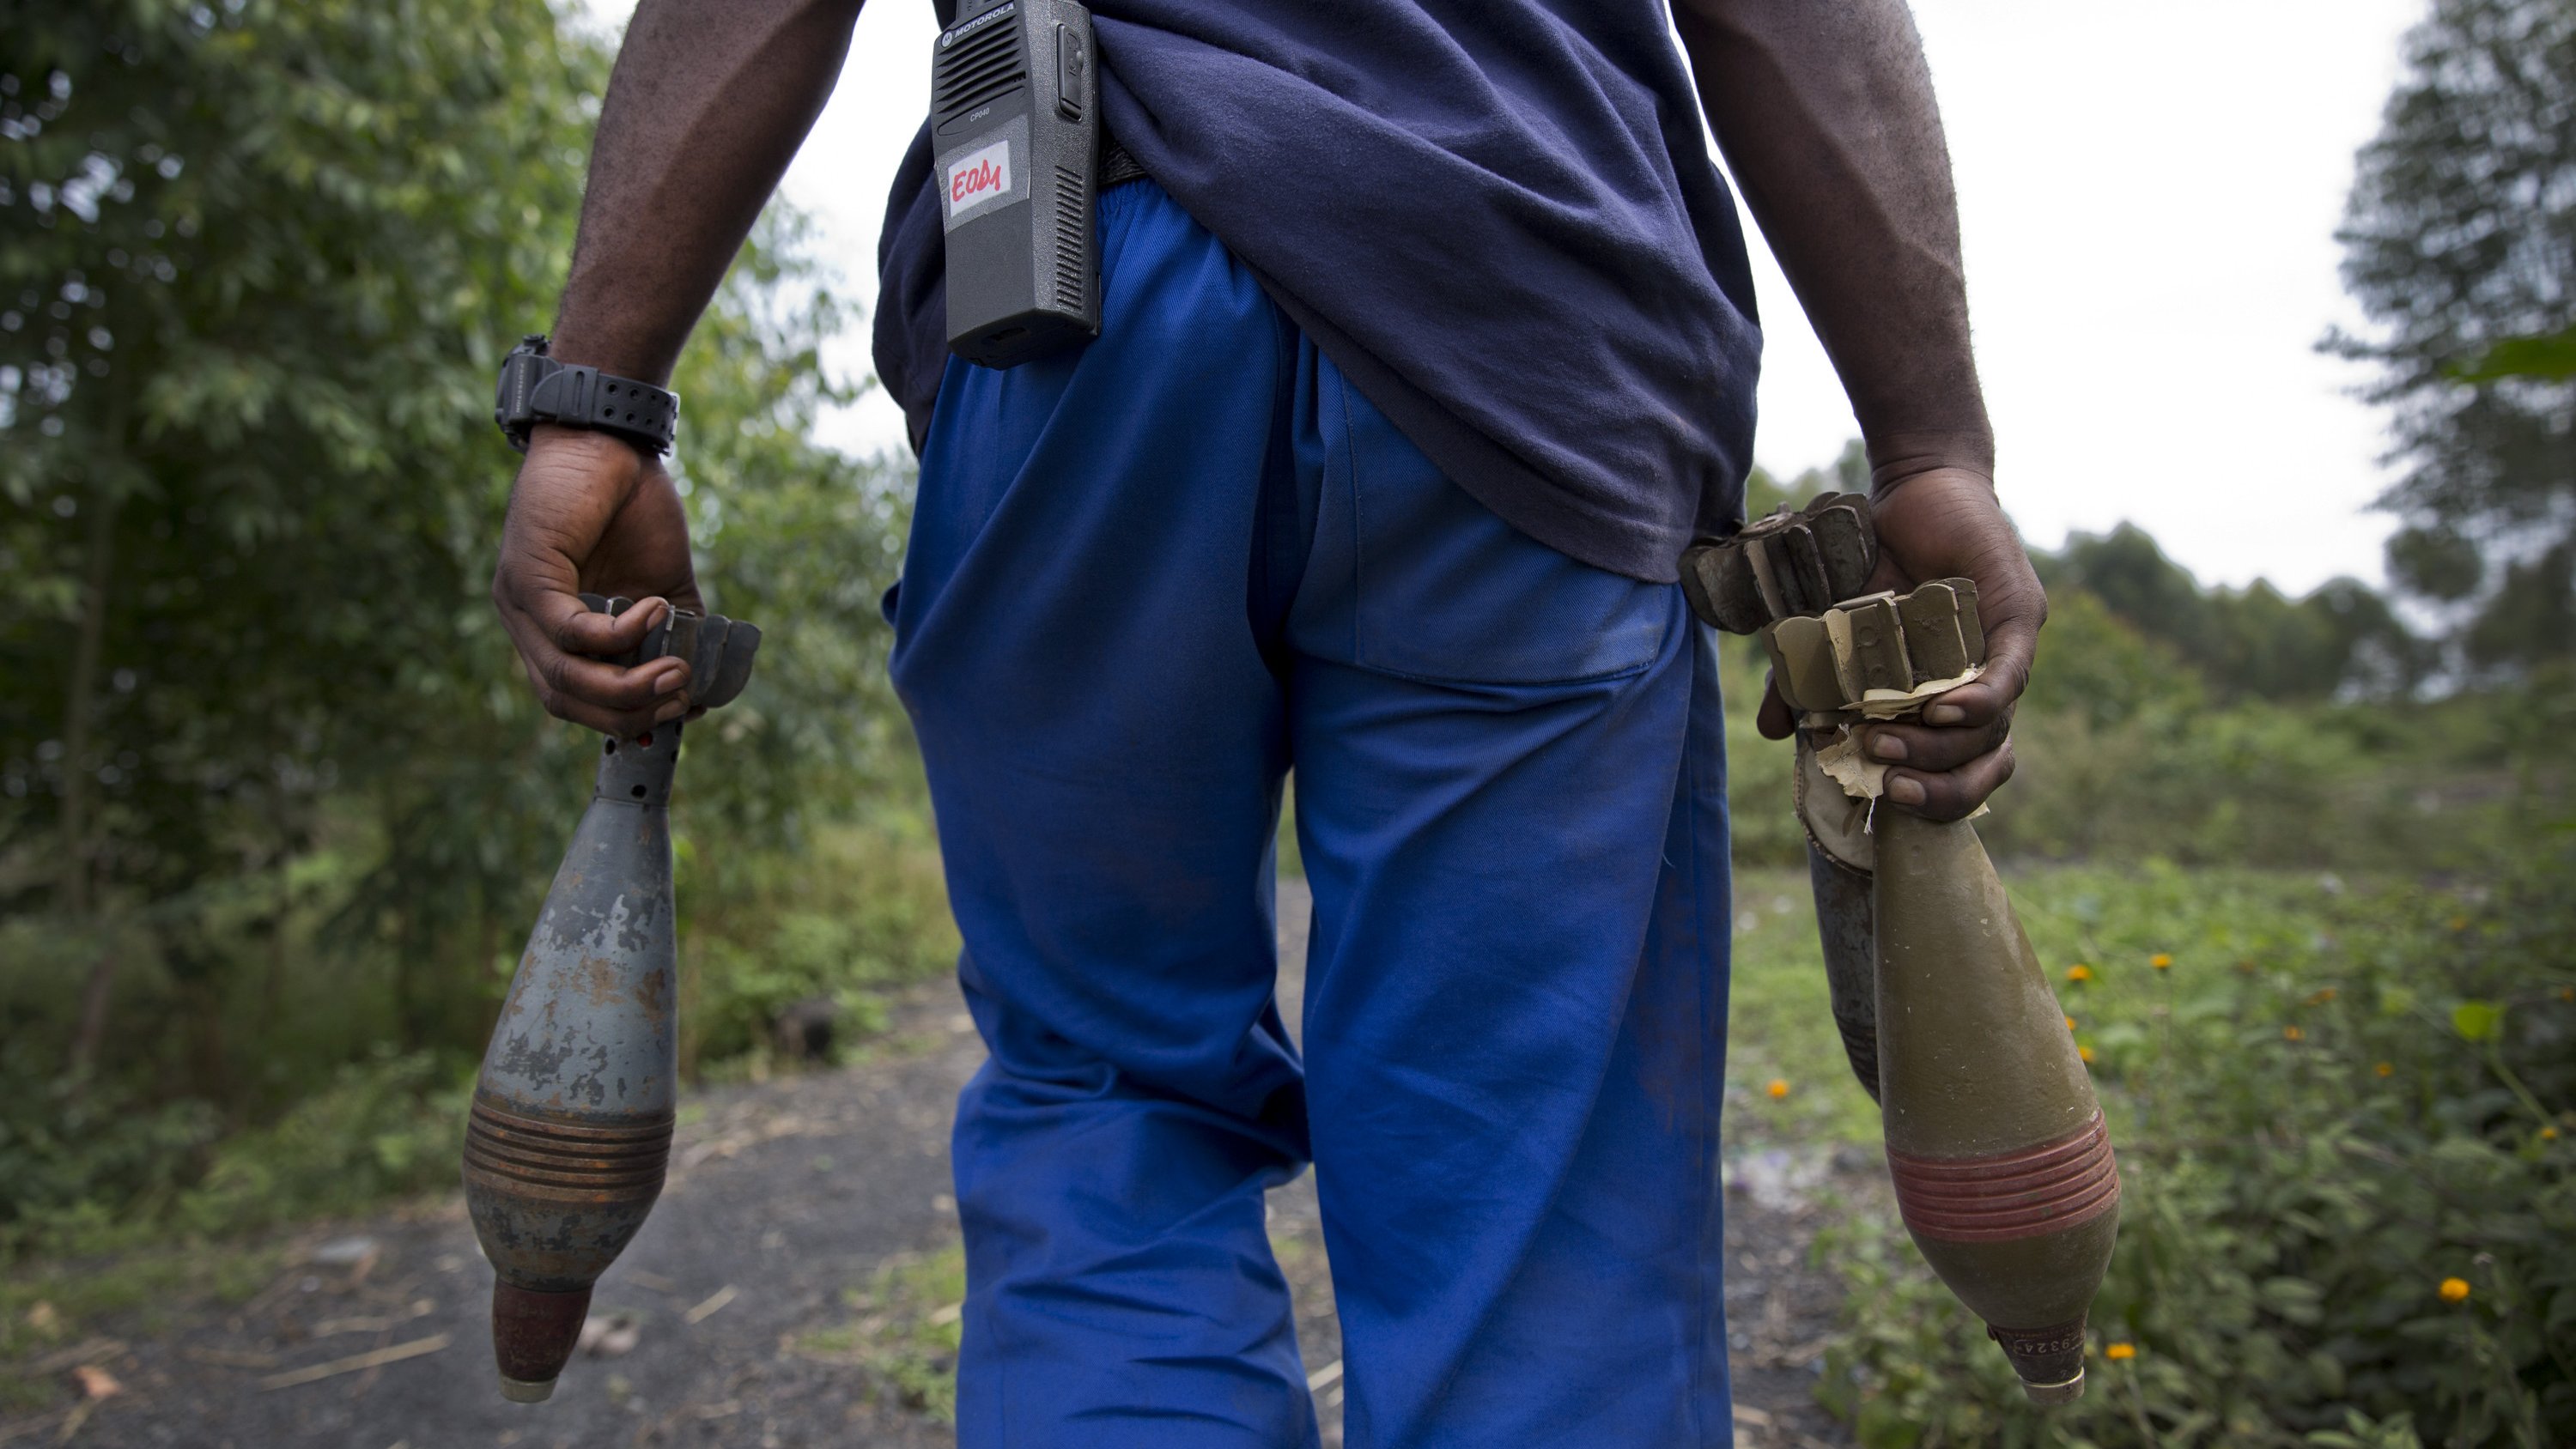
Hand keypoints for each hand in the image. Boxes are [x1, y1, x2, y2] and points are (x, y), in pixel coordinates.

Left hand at [491, 425, 703, 736]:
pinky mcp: (526, 575)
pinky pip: (570, 630)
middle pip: (565, 701)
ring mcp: (518, 603)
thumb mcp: (660, 583)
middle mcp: (525, 625)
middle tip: (679, 695)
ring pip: (564, 676)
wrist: (606, 440)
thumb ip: (673, 633)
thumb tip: (699, 688)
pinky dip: (619, 633)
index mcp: (553, 631)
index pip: (575, 700)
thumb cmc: (630, 505)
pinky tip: (652, 609)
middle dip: (629, 714)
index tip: (678, 710)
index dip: (625, 718)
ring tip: (674, 672)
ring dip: (627, 686)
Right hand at [1756, 467, 2045, 820]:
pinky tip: (1943, 713)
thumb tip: (1774, 734)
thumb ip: (1809, 681)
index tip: (1883, 798)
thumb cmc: (1874, 560)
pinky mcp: (2018, 616)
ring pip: (1992, 727)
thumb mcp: (1829, 628)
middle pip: (1982, 762)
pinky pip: (2009, 675)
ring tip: (1889, 744)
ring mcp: (2007, 653)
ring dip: (1942, 747)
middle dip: (1936, 785)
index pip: (1961, 772)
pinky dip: (1979, 701)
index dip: (1932, 799)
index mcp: (1948, 700)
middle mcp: (1984, 684)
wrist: (1913, 487)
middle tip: (1886, 781)